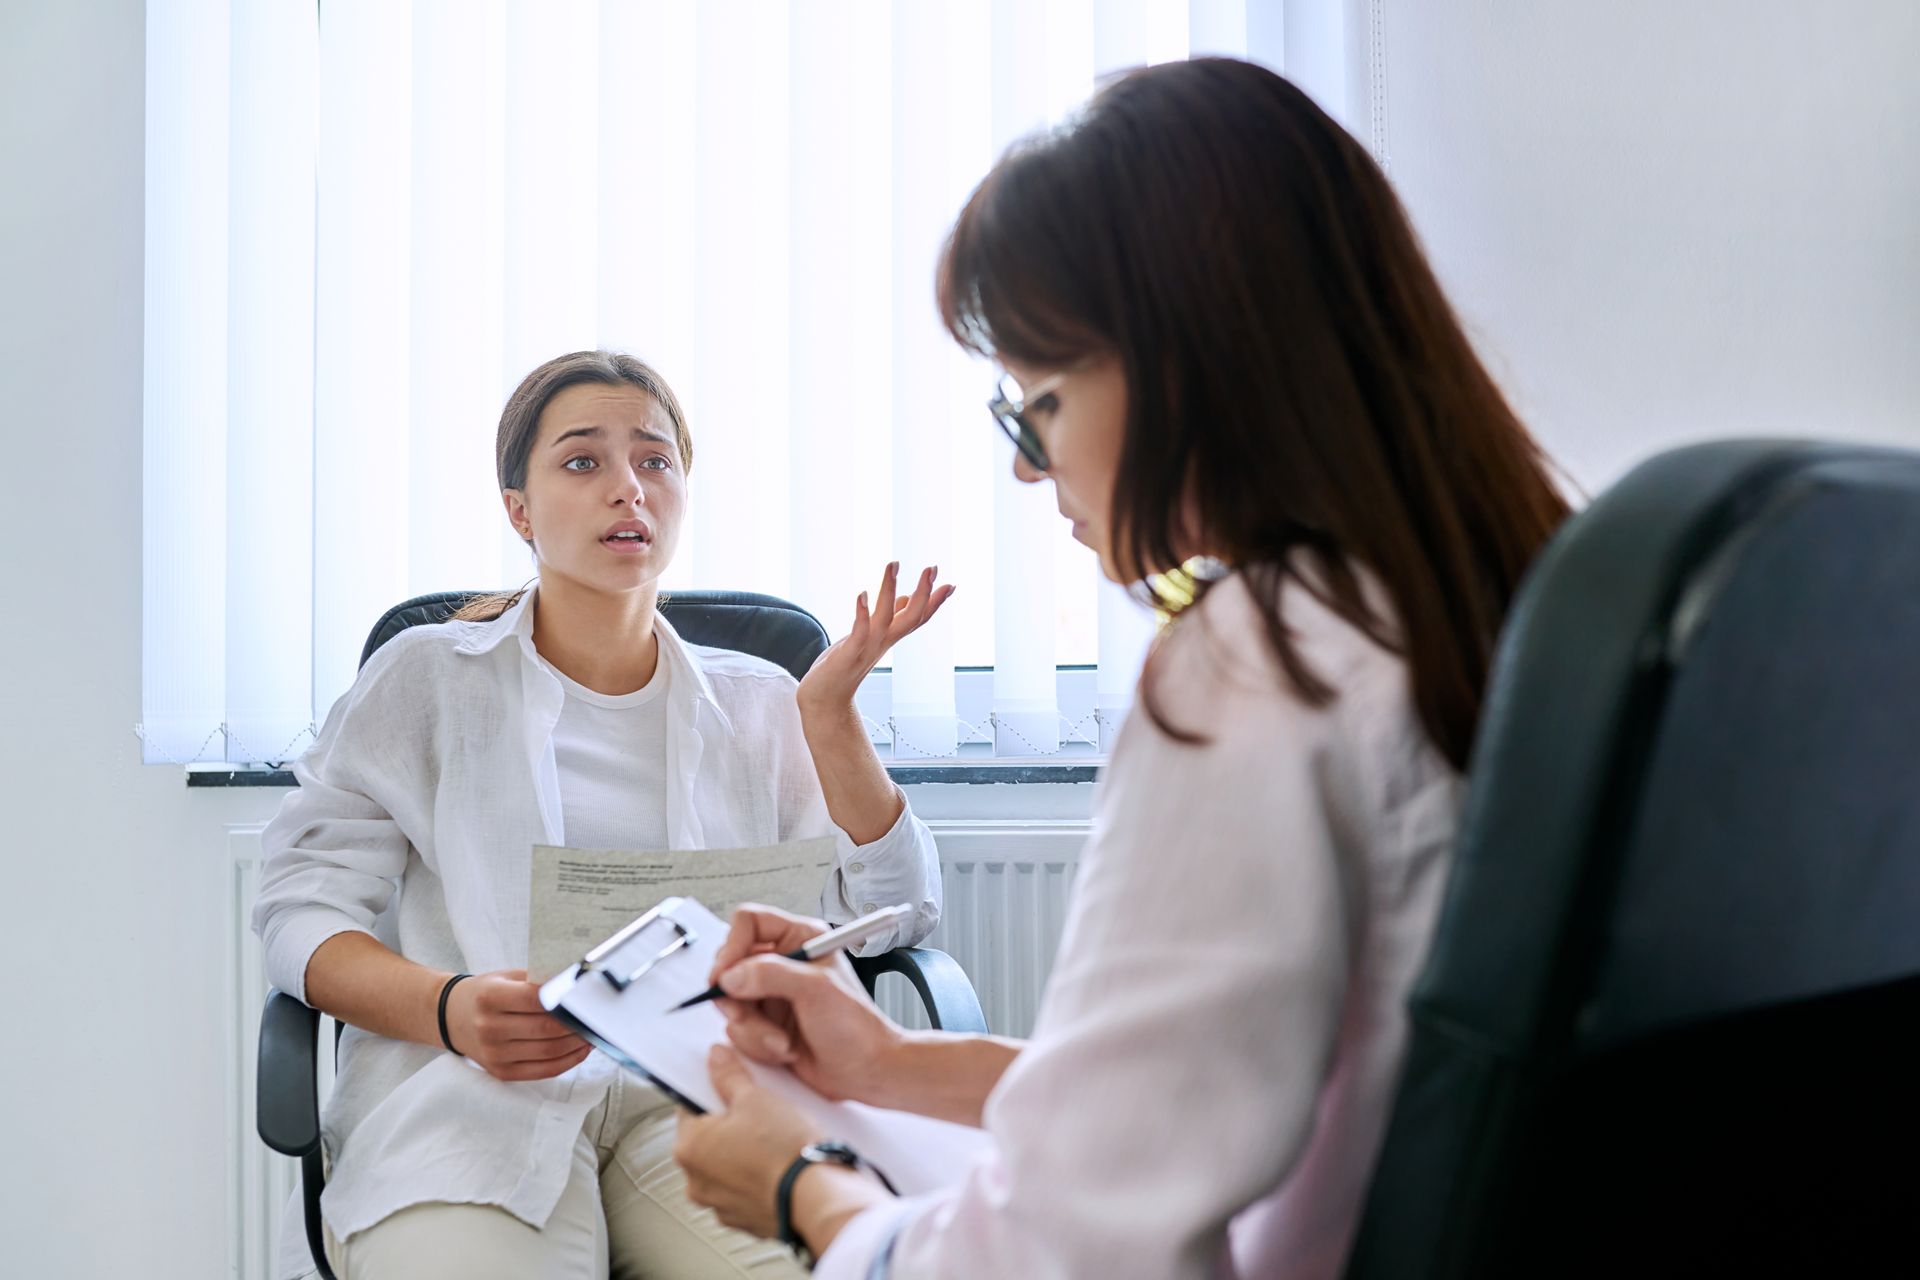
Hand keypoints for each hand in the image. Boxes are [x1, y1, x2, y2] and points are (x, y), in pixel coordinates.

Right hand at [444, 969, 591, 1080]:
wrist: (451, 1017)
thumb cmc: (486, 993)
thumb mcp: (507, 977)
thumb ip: (539, 981)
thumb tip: (578, 986)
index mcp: (490, 996)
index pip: (538, 999)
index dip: (566, 1000)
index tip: (586, 998)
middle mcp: (489, 1026)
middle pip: (546, 1029)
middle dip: (577, 1024)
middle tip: (597, 1017)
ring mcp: (494, 1053)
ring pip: (549, 1052)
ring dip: (577, 1044)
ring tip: (592, 1033)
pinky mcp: (501, 1072)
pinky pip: (543, 1071)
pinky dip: (567, 1062)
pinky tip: (581, 1050)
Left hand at [675, 1045, 826, 1237]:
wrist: (818, 1198)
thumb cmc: (784, 1150)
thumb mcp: (756, 1098)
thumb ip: (729, 1076)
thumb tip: (717, 1059)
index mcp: (689, 1148)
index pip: (689, 1107)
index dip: (713, 1091)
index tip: (732, 1086)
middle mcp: (697, 1181)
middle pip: (709, 1139)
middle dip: (731, 1123)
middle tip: (759, 1111)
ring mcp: (720, 1205)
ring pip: (728, 1166)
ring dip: (744, 1152)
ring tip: (775, 1138)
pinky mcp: (745, 1219)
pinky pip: (747, 1189)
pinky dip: (759, 1177)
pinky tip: (781, 1163)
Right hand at [709, 904, 907, 1104]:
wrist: (865, 1070)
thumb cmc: (856, 1026)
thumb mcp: (817, 990)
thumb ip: (772, 975)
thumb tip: (731, 975)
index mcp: (800, 938)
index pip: (749, 922)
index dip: (732, 946)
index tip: (726, 975)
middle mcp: (783, 962)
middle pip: (730, 964)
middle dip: (737, 997)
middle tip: (745, 1013)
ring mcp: (771, 994)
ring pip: (731, 1002)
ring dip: (753, 1028)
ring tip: (782, 1040)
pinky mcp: (765, 1022)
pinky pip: (738, 1028)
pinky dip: (757, 1043)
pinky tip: (786, 1048)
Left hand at [796, 562, 954, 714]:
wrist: (825, 699)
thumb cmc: (845, 665)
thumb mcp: (870, 636)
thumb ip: (889, 617)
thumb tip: (905, 598)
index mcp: (889, 637)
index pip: (918, 617)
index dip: (934, 602)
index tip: (951, 584)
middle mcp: (883, 642)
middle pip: (911, 617)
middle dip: (923, 593)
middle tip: (932, 568)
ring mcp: (867, 648)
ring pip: (885, 618)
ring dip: (889, 590)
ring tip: (893, 564)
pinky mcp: (848, 654)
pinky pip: (858, 632)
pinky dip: (862, 614)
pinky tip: (862, 594)